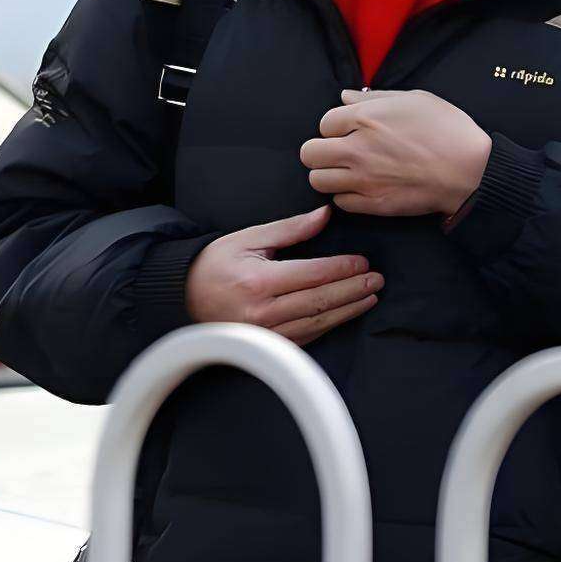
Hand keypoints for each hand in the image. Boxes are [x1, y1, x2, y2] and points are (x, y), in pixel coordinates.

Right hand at [185, 203, 383, 345]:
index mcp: (259, 281)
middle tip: (376, 279)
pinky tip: (345, 314)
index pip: (312, 274)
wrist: (184, 297)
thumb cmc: (215, 264)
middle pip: (320, 301)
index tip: (362, 262)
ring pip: (317, 323)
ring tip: (369, 296)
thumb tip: (324, 215)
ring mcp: (265, 334)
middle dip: (353, 289)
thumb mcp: (250, 238)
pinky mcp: (267, 345)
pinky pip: (305, 337)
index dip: (342, 268)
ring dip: (348, 310)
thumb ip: (290, 229)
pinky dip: (328, 325)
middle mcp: (263, 312)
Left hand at [298, 87, 491, 217]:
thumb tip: (346, 97)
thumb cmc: (448, 129)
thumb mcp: (415, 99)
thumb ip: (375, 98)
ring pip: (318, 180)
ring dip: (329, 174)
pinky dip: (346, 196)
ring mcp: (364, 179)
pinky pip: (340, 202)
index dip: (336, 127)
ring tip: (347, 171)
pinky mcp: (373, 204)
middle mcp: (358, 148)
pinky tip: (362, 188)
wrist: (470, 170)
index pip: (324, 123)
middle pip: (310, 153)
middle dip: (321, 151)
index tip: (349, 130)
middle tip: (339, 152)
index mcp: (367, 118)